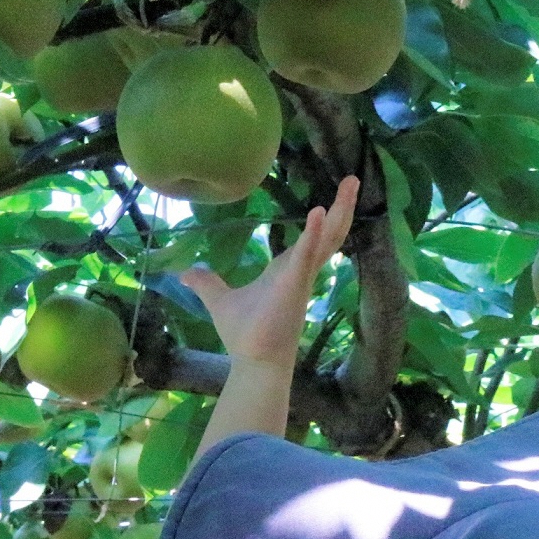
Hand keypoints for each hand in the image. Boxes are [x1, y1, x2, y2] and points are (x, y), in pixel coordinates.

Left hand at [182, 176, 358, 367]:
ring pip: (329, 238)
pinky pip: (306, 254)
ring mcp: (301, 276)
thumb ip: (206, 282)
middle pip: (330, 233)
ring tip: (351, 183)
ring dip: (340, 211)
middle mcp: (301, 270)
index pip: (312, 239)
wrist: (252, 360)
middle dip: (343, 206)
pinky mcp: (294, 284)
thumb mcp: (219, 299)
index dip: (324, 220)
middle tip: (353, 178)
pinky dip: (313, 233)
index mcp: (288, 270)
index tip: (330, 200)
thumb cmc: (244, 333)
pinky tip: (319, 211)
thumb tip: (185, 273)